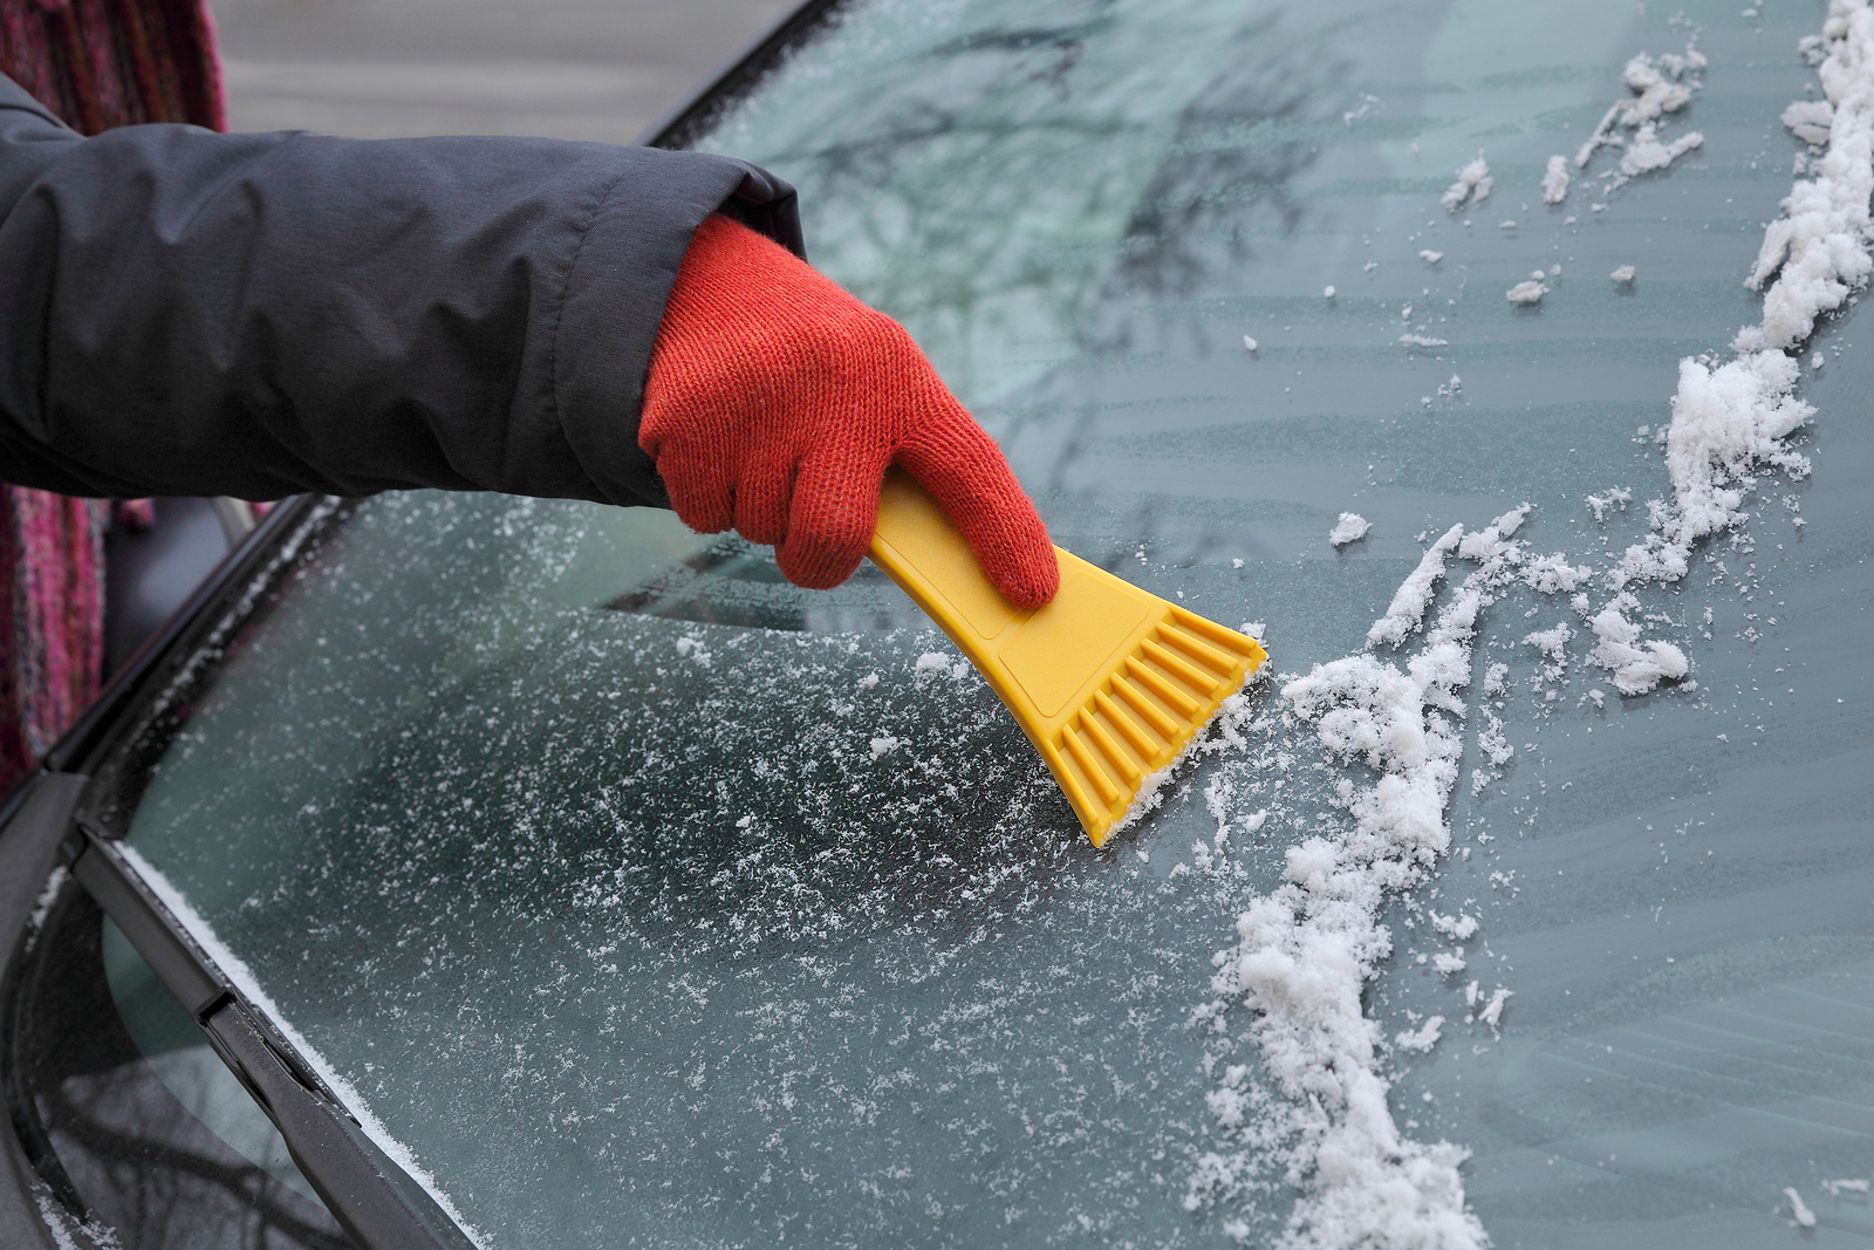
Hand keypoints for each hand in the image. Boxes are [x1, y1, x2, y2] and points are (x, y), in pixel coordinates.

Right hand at [639, 215, 1058, 607]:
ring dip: (757, 511)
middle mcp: (835, 386)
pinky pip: (702, 515)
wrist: (703, 279)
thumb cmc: (811, 362)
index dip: (1005, 535)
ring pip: (759, 530)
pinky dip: (707, 497)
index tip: (1030, 595)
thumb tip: (943, 569)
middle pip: (835, 537)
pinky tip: (717, 439)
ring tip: (758, 443)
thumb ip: (905, 465)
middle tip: (808, 533)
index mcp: (898, 378)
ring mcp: (757, 402)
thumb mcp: (874, 385)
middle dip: (817, 559)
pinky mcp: (686, 420)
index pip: (968, 465)